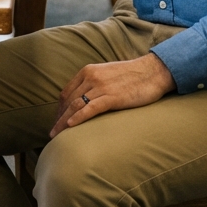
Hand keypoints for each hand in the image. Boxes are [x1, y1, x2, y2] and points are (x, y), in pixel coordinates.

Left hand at [50, 53, 175, 137]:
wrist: (153, 72)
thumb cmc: (133, 75)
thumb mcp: (108, 74)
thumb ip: (94, 83)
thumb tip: (85, 98)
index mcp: (88, 71)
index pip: (66, 92)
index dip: (59, 109)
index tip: (57, 121)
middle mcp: (91, 77)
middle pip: (68, 101)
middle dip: (58, 118)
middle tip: (53, 132)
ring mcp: (101, 87)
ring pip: (75, 106)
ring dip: (63, 122)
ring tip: (56, 135)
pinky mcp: (112, 97)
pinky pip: (90, 108)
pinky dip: (78, 118)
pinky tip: (70, 126)